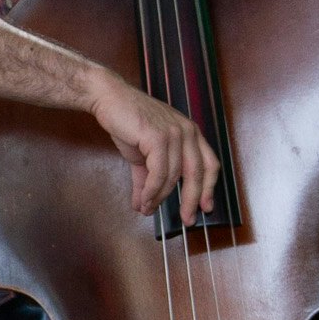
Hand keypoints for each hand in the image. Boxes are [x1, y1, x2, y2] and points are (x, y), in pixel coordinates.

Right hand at [82, 63, 220, 218]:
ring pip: (174, 176)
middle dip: (192, 200)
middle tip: (187, 219)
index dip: (209, 187)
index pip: (209, 163)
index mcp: (190, 133)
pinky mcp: (158, 137)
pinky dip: (152, 190)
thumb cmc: (128, 123)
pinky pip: (159, 172)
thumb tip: (145, 205)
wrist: (109, 99)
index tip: (206, 207)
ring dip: (161, 197)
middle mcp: (187, 132)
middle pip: (198, 173)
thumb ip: (148, 179)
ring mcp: (174, 133)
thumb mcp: (143, 155)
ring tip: (149, 208)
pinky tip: (145, 200)